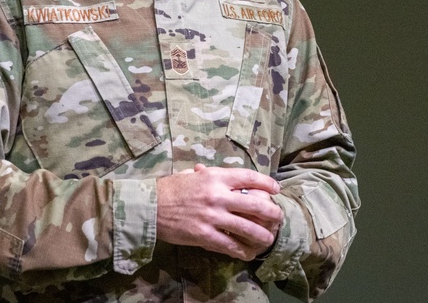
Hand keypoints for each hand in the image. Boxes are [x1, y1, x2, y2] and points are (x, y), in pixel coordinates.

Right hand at [156, 164, 282, 260]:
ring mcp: (212, 217)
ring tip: (268, 239)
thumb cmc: (170, 189)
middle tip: (278, 217)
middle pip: (256, 204)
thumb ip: (210, 175)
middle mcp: (217, 195)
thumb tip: (226, 177)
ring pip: (248, 228)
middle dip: (272, 212)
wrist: (149, 206)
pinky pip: (230, 245)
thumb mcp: (191, 175)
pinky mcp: (204, 235)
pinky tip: (248, 253)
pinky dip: (242, 251)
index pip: (249, 177)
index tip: (276, 189)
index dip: (267, 183)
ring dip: (263, 236)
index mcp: (215, 176)